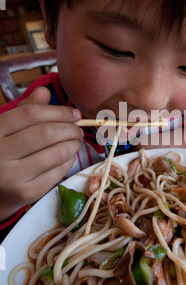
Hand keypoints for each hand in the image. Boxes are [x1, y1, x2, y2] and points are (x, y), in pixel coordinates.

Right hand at [0, 87, 82, 221]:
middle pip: (46, 134)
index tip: (75, 113)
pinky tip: (67, 157)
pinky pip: (57, 173)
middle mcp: (0, 154)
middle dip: (70, 129)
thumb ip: (25, 109)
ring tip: (75, 142)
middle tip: (78, 129)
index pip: (30, 114)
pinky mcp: (26, 193)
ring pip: (56, 154)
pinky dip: (68, 162)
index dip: (58, 111)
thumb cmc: (4, 152)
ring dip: (73, 145)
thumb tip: (44, 92)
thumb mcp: (7, 128)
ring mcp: (12, 176)